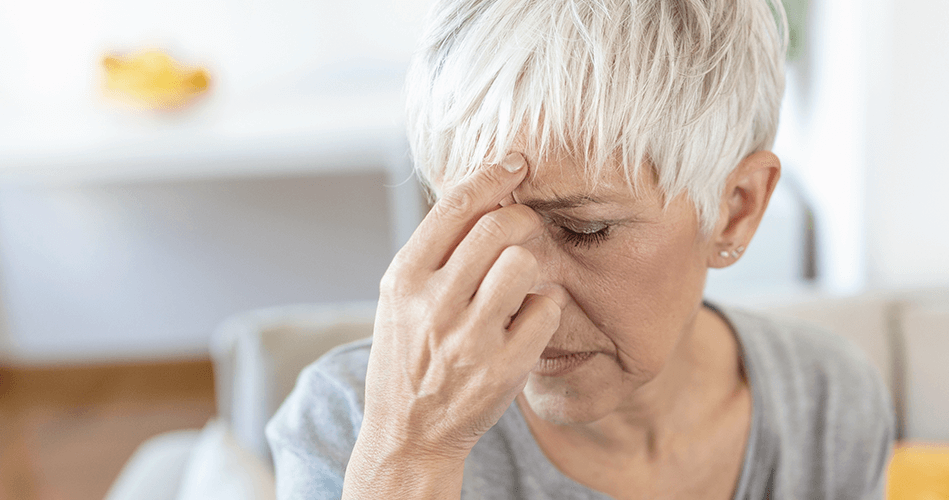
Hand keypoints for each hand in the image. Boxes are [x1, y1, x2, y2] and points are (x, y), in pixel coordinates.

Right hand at [343, 154, 563, 498]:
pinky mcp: (504, 368)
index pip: (454, 207)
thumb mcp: (399, 301)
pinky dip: (545, 306)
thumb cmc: (407, 357)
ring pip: (524, 262)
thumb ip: (433, 254)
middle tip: (527, 225)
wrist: (408, 433)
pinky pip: (546, 308)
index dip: (492, 175)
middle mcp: (433, 305)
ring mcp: (470, 338)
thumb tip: (481, 196)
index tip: (515, 163)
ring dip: (533, 261)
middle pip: (497, 227)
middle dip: (522, 216)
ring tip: (522, 278)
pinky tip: (529, 318)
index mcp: (404, 279)